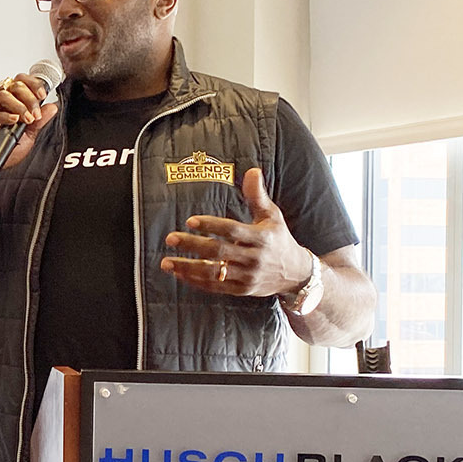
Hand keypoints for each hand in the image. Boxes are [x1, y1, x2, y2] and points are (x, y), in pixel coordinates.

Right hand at [0, 70, 58, 176]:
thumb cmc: (5, 151)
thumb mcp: (28, 136)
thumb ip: (39, 121)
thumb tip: (52, 107)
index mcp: (9, 103)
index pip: (20, 82)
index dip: (32, 84)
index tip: (42, 96)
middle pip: (13, 86)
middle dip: (29, 98)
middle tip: (35, 114)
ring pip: (3, 95)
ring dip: (19, 106)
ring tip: (26, 119)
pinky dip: (4, 116)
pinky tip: (14, 120)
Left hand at [160, 167, 312, 296]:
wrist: (296, 274)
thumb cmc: (279, 239)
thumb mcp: (272, 216)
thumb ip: (258, 195)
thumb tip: (252, 170)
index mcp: (262, 238)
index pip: (232, 231)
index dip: (211, 225)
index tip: (190, 220)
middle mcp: (254, 259)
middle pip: (219, 252)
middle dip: (192, 245)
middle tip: (170, 238)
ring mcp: (247, 277)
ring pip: (214, 274)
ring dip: (188, 268)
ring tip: (166, 262)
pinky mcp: (241, 290)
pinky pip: (215, 288)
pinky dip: (196, 282)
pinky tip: (179, 274)